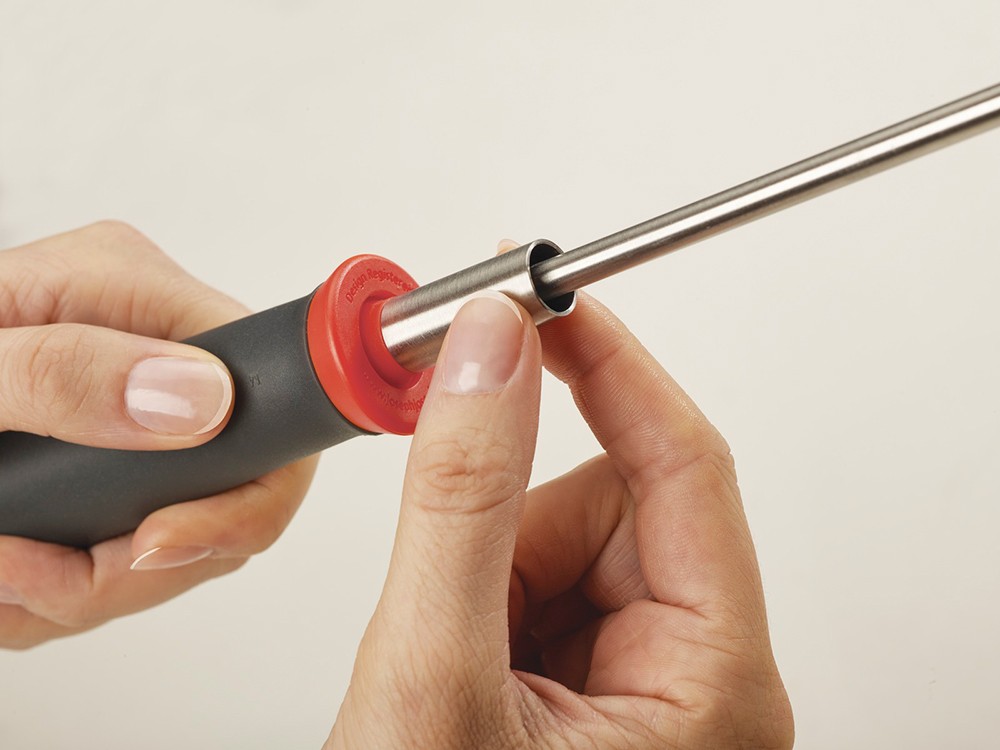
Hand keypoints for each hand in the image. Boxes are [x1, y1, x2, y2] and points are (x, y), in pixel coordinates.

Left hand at [0, 222, 316, 647]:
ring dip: (94, 588)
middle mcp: (148, 349)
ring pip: (182, 531)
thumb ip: (65, 372)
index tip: (152, 546)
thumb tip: (200, 401)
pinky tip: (13, 582)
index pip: (265, 392)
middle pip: (230, 485)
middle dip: (143, 562)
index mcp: (130, 292)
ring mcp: (132, 410)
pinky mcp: (104, 462)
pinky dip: (71, 592)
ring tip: (2, 579)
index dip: (244, 491)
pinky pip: (133, 547)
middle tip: (42, 585)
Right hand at [328, 285, 792, 747]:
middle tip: (453, 601)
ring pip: (564, 538)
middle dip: (515, 532)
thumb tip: (491, 353)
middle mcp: (697, 681)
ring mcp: (644, 683)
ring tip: (452, 665)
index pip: (684, 464)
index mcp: (712, 687)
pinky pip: (539, 579)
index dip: (612, 365)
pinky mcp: (592, 680)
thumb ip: (463, 497)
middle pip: (612, 505)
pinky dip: (483, 600)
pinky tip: (461, 672)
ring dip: (490, 575)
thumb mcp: (434, 674)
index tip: (550, 297)